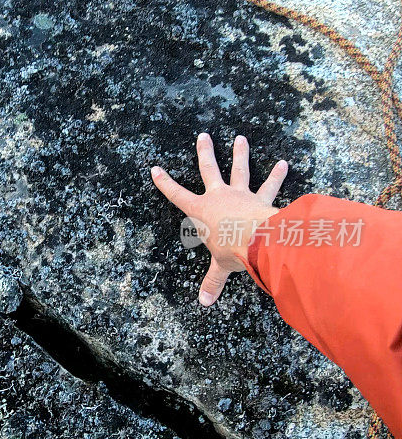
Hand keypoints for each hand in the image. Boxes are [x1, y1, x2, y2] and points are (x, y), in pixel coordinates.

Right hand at [150, 133, 287, 305]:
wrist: (259, 240)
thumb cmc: (234, 250)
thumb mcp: (221, 267)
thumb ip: (213, 282)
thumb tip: (204, 303)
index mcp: (202, 212)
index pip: (178, 195)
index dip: (165, 183)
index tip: (155, 169)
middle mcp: (220, 197)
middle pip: (209, 170)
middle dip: (204, 153)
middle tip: (203, 136)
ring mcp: (241, 194)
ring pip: (239, 169)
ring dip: (240, 154)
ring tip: (240, 138)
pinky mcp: (262, 199)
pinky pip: (270, 185)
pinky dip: (277, 175)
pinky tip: (284, 164)